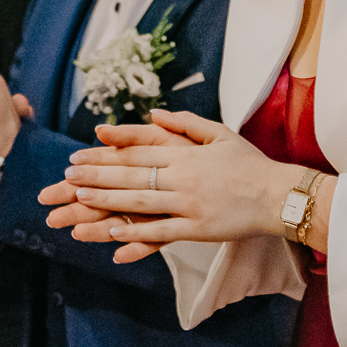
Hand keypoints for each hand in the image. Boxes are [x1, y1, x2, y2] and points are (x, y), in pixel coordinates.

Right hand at [39, 120, 185, 258]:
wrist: (236, 179)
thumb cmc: (198, 153)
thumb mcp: (166, 138)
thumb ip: (135, 134)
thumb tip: (100, 130)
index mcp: (137, 171)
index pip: (100, 176)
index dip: (76, 182)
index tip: (53, 188)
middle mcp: (141, 194)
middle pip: (103, 202)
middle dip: (76, 209)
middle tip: (50, 216)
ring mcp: (155, 213)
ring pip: (120, 223)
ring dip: (98, 230)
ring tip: (77, 233)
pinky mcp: (175, 228)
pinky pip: (154, 241)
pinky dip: (138, 249)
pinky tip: (119, 256)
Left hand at [53, 111, 316, 259]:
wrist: (279, 194)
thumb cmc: (249, 163)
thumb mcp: (219, 133)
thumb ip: (185, 123)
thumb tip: (155, 114)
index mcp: (186, 153)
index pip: (137, 151)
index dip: (105, 154)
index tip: (79, 156)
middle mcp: (184, 176)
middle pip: (132, 175)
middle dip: (96, 176)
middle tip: (67, 177)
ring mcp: (190, 203)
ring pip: (140, 201)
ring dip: (108, 200)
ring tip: (80, 200)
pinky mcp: (199, 228)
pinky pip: (162, 230)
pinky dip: (137, 232)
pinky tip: (113, 233)